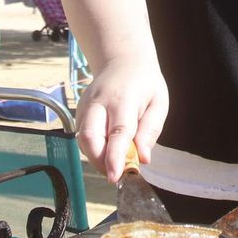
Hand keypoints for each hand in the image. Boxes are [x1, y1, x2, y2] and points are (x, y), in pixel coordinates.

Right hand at [73, 55, 167, 185]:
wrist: (122, 61)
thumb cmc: (144, 84)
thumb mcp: (158, 103)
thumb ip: (150, 130)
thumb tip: (143, 158)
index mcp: (124, 99)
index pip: (118, 132)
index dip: (115, 157)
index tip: (115, 176)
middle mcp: (99, 102)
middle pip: (90, 137)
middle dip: (99, 161)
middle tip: (115, 175)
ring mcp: (85, 106)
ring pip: (83, 140)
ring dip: (96, 158)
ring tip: (114, 162)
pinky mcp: (79, 111)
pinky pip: (82, 137)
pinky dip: (93, 149)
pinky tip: (107, 150)